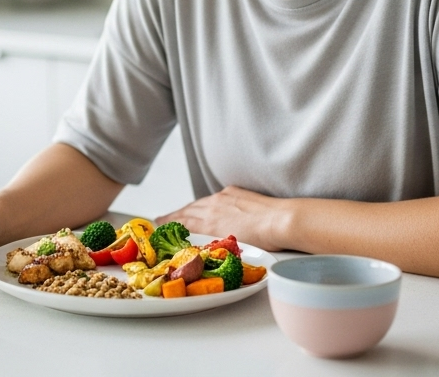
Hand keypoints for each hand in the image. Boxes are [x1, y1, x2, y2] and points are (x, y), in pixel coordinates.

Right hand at [159, 186, 289, 251]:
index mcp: (209, 222)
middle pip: (187, 211)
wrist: (282, 221)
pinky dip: (203, 203)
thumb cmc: (262, 239)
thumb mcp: (231, 246)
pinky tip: (205, 205)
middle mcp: (212, 207)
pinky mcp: (234, 192)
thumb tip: (204, 246)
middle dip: (173, 216)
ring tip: (178, 213)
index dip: (169, 224)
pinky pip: (212, 198)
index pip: (183, 222)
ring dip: (186, 209)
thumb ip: (213, 243)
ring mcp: (223, 198)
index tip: (157, 225)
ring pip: (199, 203)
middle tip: (160, 220)